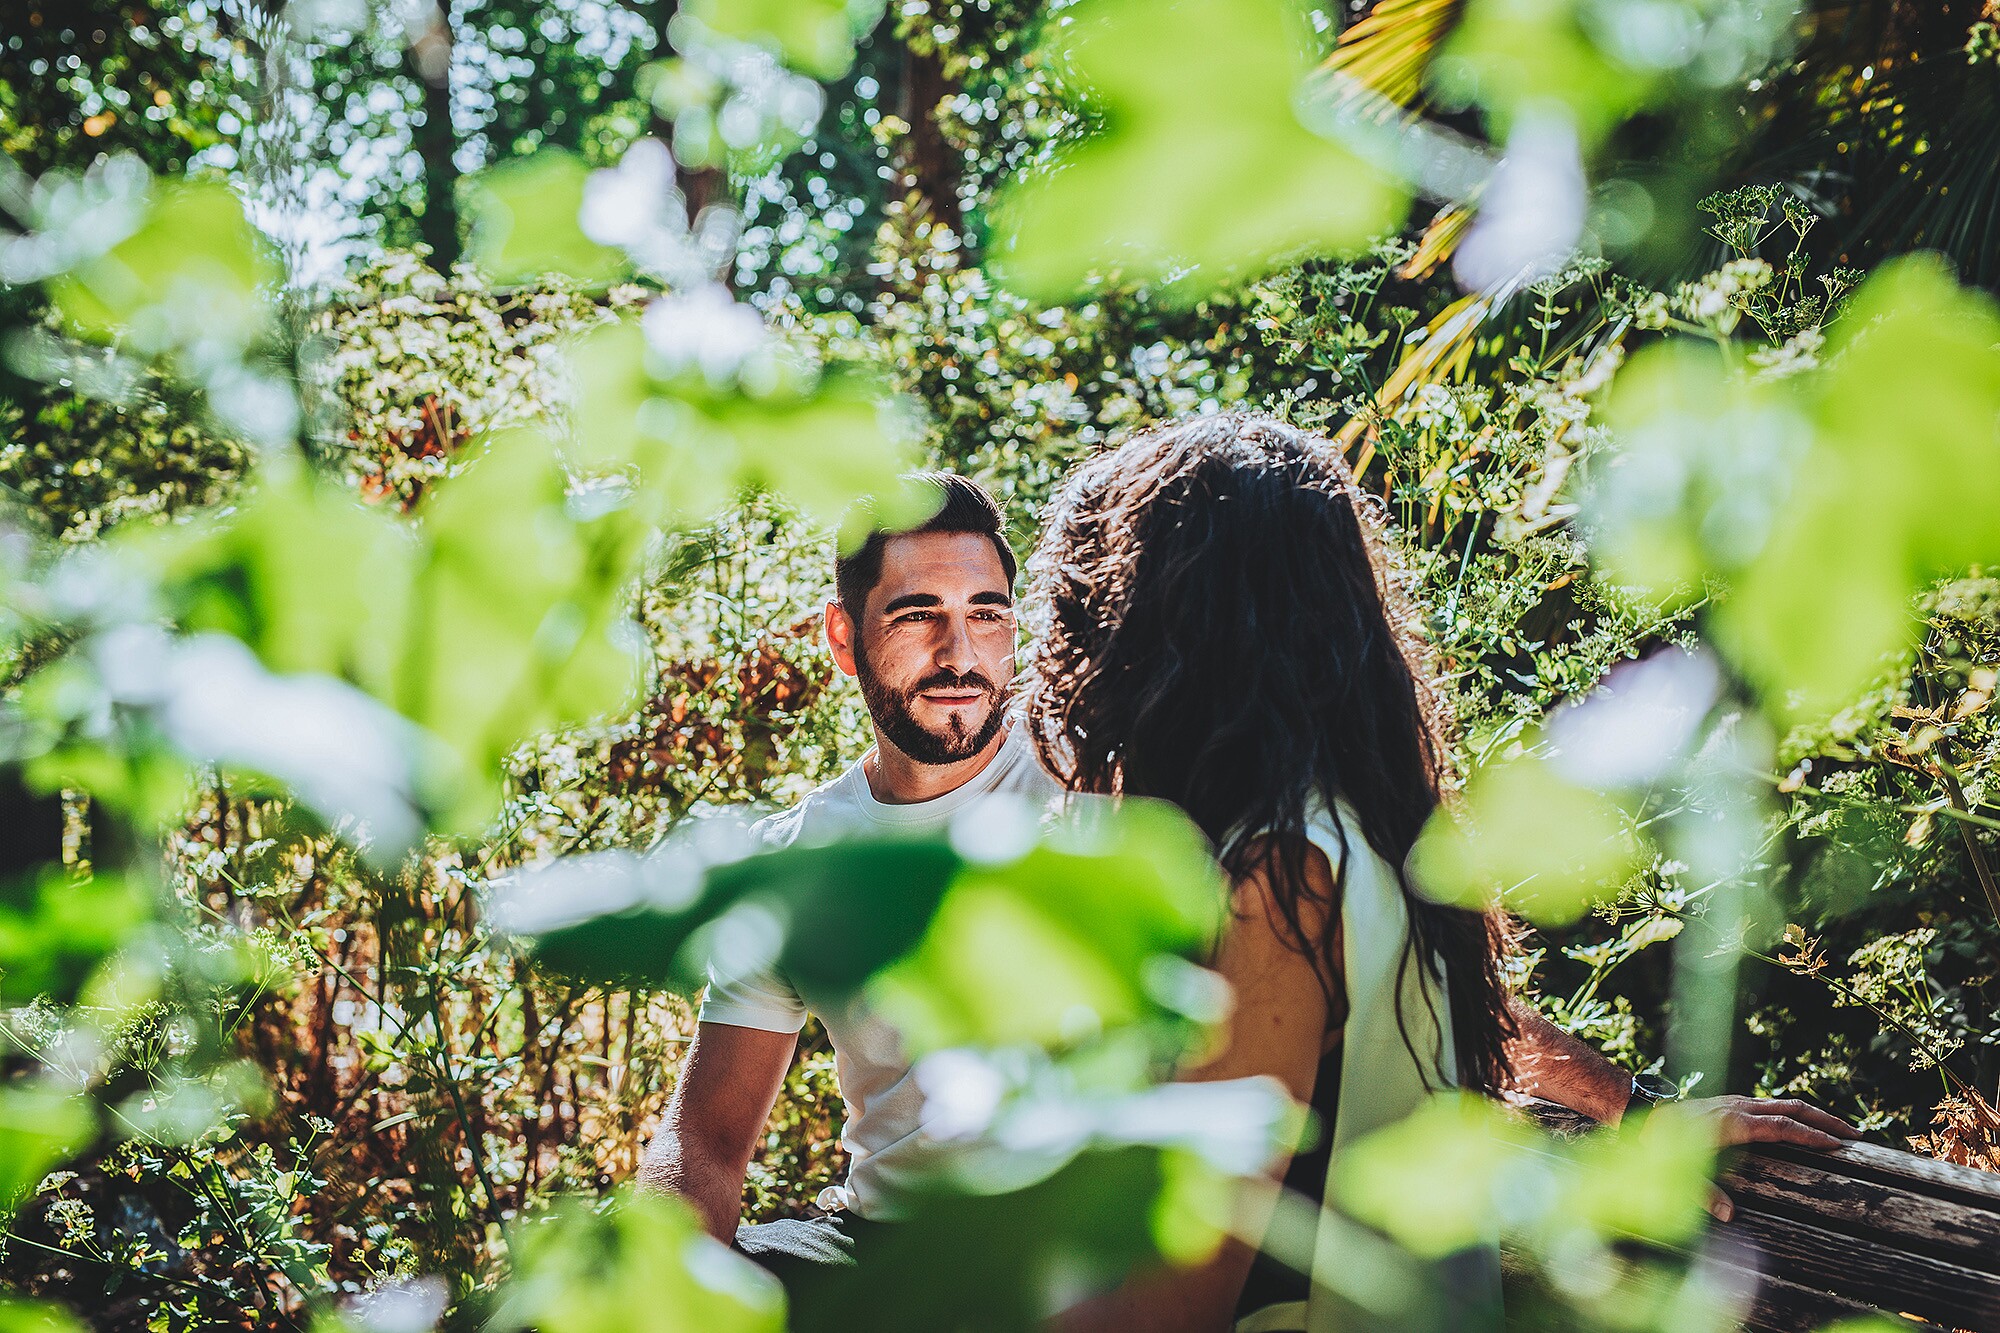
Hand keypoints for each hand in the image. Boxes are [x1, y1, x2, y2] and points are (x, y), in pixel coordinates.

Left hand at [1669, 1096, 1860, 1223]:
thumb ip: (1702, 1193)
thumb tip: (1729, 1215)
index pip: (1781, 1126)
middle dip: (1825, 1119)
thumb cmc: (1658, 1146)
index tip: (1838, 1145)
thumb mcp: (1676, 1173)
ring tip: (1841, 1130)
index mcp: (1730, 1123)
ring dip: (1814, 1114)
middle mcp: (1737, 1107)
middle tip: (1856, 1135)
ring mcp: (1736, 1101)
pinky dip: (1796, 1113)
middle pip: (1791, 1108)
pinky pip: (1772, 1105)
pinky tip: (1808, 1126)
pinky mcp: (1733, 1102)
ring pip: (1784, 1103)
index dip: (1810, 1135)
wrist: (1641, 1113)